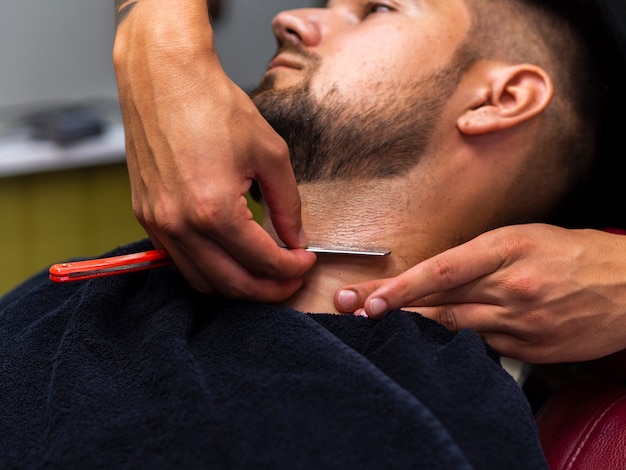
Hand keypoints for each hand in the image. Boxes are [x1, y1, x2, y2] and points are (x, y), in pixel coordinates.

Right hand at [113, 0, 315, 300]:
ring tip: (264, 273)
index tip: (307, 262)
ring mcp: (157, 223)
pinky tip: (231, 257)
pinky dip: (210, 270)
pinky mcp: (146, 216)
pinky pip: (180, 262)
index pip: (262, 261)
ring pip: (203, 282)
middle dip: (269, 289)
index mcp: (213, 209)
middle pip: (232, 285)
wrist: (163, 78)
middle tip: (291, 280)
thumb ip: (287, 204)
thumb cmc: (214, 106)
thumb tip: (296, 238)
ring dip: (238, 286)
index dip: (292, 269)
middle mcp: (179, 225)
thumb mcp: (270, 154)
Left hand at [335, 224, 625, 362]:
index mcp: (507, 248)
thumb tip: (432, 276)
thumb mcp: (523, 237)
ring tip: (380, 324)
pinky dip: (457, 341)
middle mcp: (511, 286)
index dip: (401, 287)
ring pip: (455, 328)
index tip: (367, 297)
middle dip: (389, 306)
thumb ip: (477, 257)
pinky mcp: (530, 347)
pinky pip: (482, 346)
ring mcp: (521, 321)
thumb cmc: (573, 254)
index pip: (442, 269)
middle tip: (351, 308)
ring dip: (414, 328)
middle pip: (439, 302)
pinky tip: (440, 337)